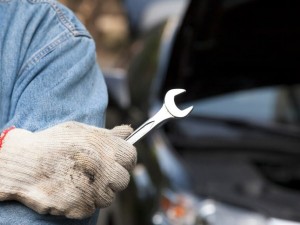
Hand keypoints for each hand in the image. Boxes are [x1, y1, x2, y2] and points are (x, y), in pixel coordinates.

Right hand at [0, 121, 136, 218]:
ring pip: (109, 197)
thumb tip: (129, 132)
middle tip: (95, 174)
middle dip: (112, 178)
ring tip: (79, 182)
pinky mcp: (80, 205)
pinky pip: (91, 208)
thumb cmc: (52, 143)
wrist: (24, 162)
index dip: (125, 160)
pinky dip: (82, 203)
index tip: (116, 162)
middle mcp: (103, 166)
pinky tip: (69, 191)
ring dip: (97, 192)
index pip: (131, 157)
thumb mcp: (80, 130)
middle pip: (123, 179)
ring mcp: (92, 187)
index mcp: (104, 146)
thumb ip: (108, 134)